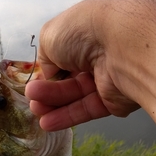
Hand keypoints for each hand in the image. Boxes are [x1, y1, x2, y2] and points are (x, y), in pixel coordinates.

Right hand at [25, 0, 139, 130]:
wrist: (124, 47)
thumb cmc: (84, 32)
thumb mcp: (51, 35)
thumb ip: (46, 56)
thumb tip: (50, 73)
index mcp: (84, 33)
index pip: (63, 55)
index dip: (48, 69)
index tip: (34, 80)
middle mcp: (97, 55)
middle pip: (68, 77)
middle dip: (47, 89)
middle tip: (31, 97)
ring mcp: (106, 79)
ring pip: (75, 95)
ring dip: (53, 103)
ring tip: (35, 109)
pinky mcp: (113, 101)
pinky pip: (87, 109)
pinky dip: (66, 116)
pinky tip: (46, 123)